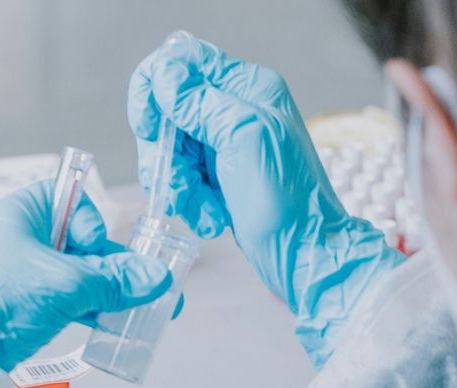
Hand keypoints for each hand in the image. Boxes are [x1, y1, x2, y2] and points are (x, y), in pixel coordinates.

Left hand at [0, 181, 172, 370]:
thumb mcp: (66, 285)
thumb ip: (115, 280)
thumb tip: (156, 278)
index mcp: (15, 214)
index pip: (65, 197)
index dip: (90, 218)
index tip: (98, 246)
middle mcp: (9, 239)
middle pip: (73, 242)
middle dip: (111, 266)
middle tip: (146, 287)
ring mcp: (7, 276)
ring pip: (66, 276)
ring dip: (102, 292)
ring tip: (141, 312)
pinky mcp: (7, 309)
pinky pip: (53, 301)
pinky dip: (80, 310)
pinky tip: (108, 327)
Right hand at [128, 33, 403, 366]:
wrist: (305, 257)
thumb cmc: (287, 203)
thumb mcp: (243, 138)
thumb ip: (201, 102)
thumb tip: (165, 73)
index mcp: (247, 87)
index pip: (182, 60)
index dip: (155, 91)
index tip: (151, 129)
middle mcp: (236, 108)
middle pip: (168, 110)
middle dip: (164, 152)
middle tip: (177, 185)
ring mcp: (227, 143)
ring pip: (171, 147)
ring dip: (177, 183)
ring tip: (200, 209)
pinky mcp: (221, 175)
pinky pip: (183, 176)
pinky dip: (189, 199)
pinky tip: (210, 218)